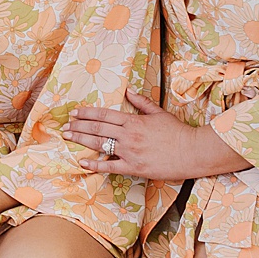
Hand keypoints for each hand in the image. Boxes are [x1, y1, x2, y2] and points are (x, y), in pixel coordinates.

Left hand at [63, 90, 250, 180]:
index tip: (75, 113)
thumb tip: (128, 90)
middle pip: (98, 128)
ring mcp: (130, 151)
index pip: (104, 114)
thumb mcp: (159, 113)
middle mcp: (128, 134)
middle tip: (65, 126)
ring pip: (100, 144)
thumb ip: (142, 102)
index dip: (87, 113)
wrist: (193, 152)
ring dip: (81, 140)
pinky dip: (95, 164)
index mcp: (133, 120)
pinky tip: (82, 162)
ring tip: (68, 137)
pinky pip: (110, 166)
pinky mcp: (134, 167)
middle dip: (79, 126)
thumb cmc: (178, 132)